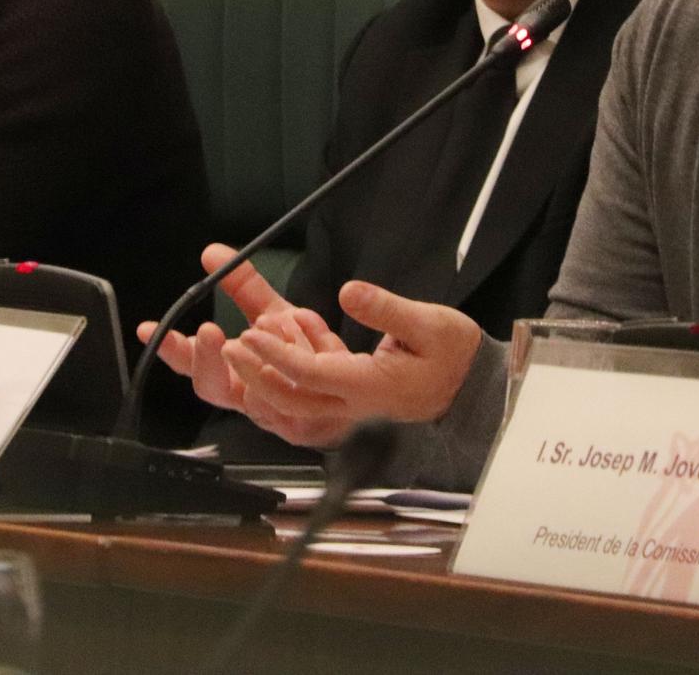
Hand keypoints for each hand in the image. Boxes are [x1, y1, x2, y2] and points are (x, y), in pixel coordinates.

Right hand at [135, 242, 296, 411]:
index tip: (149, 330)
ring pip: (256, 387)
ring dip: (266, 348)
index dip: (171, 350)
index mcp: (235, 374)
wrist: (355, 387)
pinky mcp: (307, 424)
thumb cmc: (308, 358)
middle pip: (211, 389)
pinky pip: (296, 392)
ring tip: (276, 323)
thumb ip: (243, 286)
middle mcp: (249, 398)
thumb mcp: (274, 315)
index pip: (193, 366)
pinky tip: (311, 339)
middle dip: (206, 359)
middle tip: (210, 332)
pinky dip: (302, 355)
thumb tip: (210, 252)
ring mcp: (275, 415)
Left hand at [225, 280, 482, 444]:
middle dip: (255, 374)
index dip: (278, 356)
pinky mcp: (345, 399)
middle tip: (230, 346)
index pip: (312, 375)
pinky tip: (280, 334)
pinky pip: (304, 393)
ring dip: (262, 376)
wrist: (468, 388)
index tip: (251, 335)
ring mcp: (347, 407)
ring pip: (292, 403)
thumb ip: (386, 309)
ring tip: (240, 345)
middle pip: (291, 400)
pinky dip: (283, 371)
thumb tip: (349, 292)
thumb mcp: (430, 323)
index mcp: (370, 387)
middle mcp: (352, 405)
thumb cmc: (452, 355)